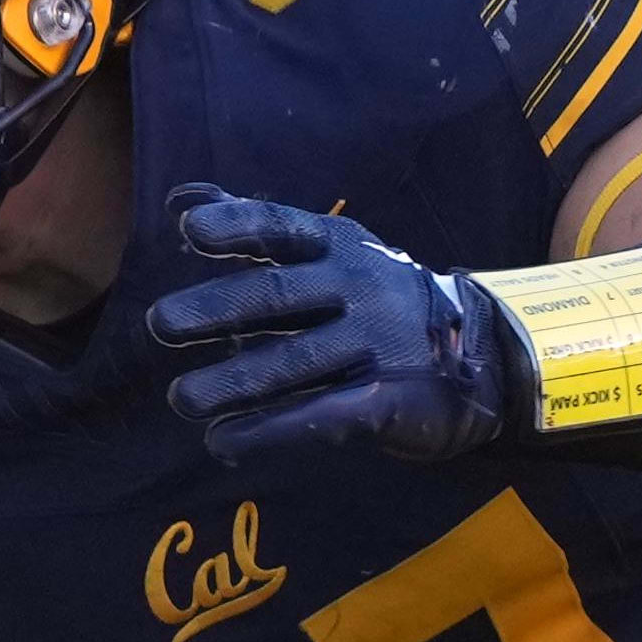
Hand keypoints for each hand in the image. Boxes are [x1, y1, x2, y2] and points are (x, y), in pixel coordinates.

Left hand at [144, 187, 520, 465]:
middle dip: (217, 309)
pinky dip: (267, 431)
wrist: (481, 353)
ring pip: (293, 362)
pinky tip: (223, 442)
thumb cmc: (377, 297)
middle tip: (161, 323)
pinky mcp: (384, 400)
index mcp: (339, 246)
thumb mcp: (331, 251)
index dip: (239, 226)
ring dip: (233, 383)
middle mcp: (357, 288)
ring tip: (183, 399)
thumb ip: (258, 228)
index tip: (193, 232)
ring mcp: (375, 345)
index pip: (283, 229)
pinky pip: (318, 416)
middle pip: (278, 296)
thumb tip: (181, 199)